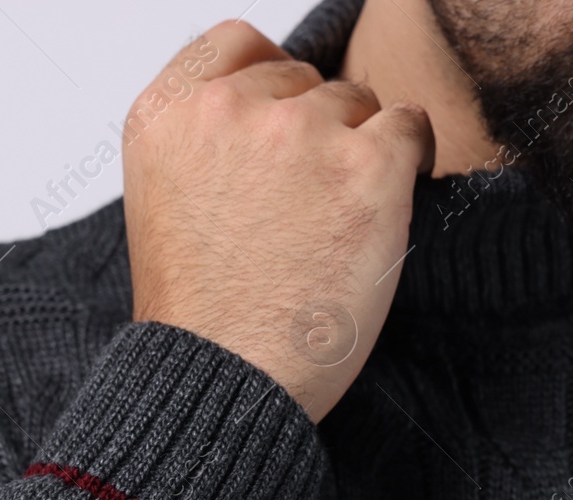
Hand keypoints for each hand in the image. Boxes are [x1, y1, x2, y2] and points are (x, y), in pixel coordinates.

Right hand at [121, 20, 434, 422]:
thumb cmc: (200, 318)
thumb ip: (203, 142)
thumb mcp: (164, 205)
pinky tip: (387, 206)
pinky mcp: (366, 166)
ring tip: (334, 224)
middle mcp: (224, 109)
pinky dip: (409, 160)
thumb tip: (274, 112)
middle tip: (303, 208)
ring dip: (357, 151)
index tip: (276, 130)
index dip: (268, 84)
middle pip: (301, 78)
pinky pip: (409, 126)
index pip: (235, 43)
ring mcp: (298, 133)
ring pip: (355, 103)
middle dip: (311, 130)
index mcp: (163, 116)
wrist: (226, 382)